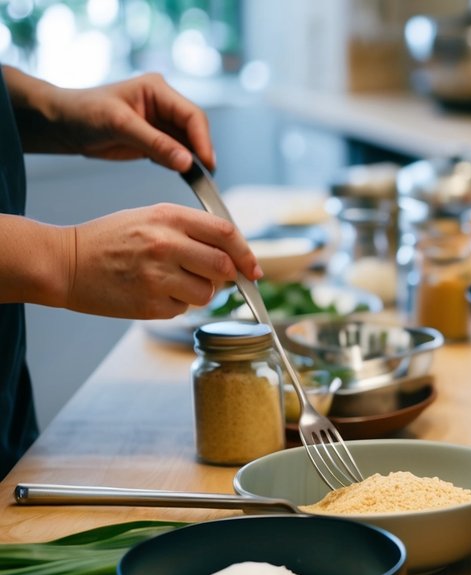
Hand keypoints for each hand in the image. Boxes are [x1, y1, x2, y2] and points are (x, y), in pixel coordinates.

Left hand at [34, 72, 213, 171]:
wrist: (63, 124)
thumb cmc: (84, 113)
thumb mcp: (120, 126)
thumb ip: (156, 144)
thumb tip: (187, 163)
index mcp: (158, 90)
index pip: (192, 115)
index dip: (203, 140)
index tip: (207, 164)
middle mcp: (164, 104)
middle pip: (195, 130)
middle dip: (200, 152)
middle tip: (205, 176)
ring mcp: (161, 122)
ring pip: (189, 143)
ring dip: (192, 160)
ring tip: (195, 178)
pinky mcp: (156, 139)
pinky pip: (177, 153)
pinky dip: (180, 164)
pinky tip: (176, 171)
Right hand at [65, 204, 261, 318]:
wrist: (66, 262)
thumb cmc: (110, 240)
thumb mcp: (150, 219)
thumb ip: (191, 231)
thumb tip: (234, 254)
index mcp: (168, 217)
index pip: (225, 233)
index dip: (246, 253)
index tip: (253, 268)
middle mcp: (166, 244)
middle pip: (224, 266)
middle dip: (225, 276)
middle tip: (210, 277)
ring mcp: (158, 275)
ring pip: (208, 293)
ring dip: (200, 292)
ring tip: (172, 282)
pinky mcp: (150, 304)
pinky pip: (183, 309)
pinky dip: (175, 305)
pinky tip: (152, 292)